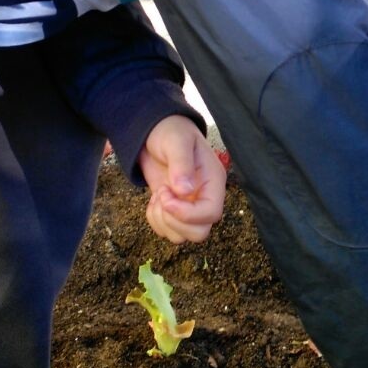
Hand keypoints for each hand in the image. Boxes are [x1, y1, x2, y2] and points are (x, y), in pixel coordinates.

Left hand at [138, 116, 226, 244]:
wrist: (156, 133)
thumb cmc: (171, 131)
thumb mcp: (176, 141)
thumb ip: (182, 164)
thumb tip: (185, 191)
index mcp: (213, 181)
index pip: (211, 213)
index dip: (187, 213)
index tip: (166, 196)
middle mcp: (205, 198)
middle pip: (199, 232)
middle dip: (174, 221)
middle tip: (162, 196)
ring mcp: (189, 207)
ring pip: (181, 236)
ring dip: (162, 221)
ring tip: (158, 195)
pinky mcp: (174, 211)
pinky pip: (166, 231)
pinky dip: (155, 220)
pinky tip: (154, 199)